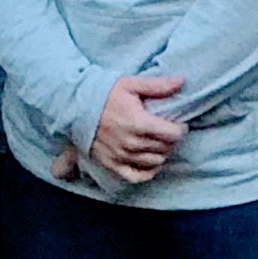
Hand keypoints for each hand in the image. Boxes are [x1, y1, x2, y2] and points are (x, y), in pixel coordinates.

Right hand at [88, 73, 190, 187]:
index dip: (181, 129)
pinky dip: (148, 172)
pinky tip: (151, 162)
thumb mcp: (130, 85)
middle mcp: (132, 143)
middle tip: (168, 131)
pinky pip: (137, 176)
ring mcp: (122, 156)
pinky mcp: (112, 165)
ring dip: (162, 153)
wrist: (75, 107)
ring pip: (155, 162)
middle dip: (172, 140)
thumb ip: (157, 85)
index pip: (173, 134)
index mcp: (139, 123)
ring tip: (159, 143)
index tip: (179, 124)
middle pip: (166, 148)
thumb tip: (182, 81)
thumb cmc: (104, 94)